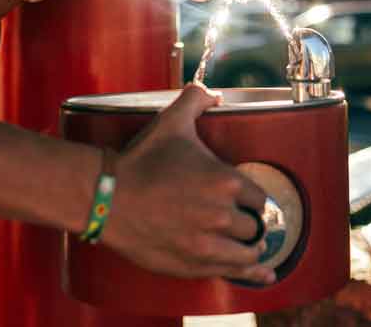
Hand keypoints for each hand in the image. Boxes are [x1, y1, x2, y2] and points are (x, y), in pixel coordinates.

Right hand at [100, 82, 274, 284]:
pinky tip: (264, 275)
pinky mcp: (192, 265)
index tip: (246, 200)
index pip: (260, 199)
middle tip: (240, 221)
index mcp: (225, 183)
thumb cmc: (142, 161)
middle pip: (254, 227)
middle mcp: (222, 216)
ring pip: (247, 253)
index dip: (253, 199)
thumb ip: (196, 100)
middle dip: (248, 224)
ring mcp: (207, 245)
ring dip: (251, 250)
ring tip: (252, 248)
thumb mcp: (171, 123)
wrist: (107, 197)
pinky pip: (230, 272)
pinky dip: (248, 273)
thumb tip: (214, 94)